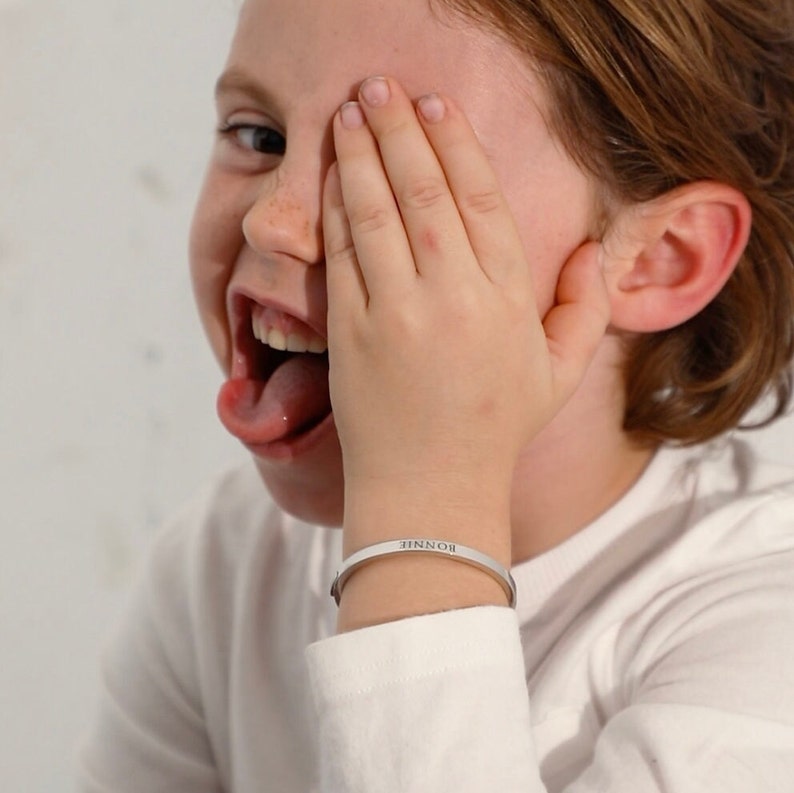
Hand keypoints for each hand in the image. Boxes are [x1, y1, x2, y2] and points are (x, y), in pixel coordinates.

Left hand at [323, 76, 608, 568]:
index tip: (436, 107)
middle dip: (401, 132)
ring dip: (362, 155)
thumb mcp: (557, 375)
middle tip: (382, 89)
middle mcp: (453, 298)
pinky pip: (343, 255)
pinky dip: (336, 209)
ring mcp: (397, 314)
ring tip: (351, 112)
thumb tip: (593, 252)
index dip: (455, 145)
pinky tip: (334, 175)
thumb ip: (585, 310)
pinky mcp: (353, 333)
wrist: (429, 489)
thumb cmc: (494, 429)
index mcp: (507, 300)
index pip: (481, 200)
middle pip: (426, 192)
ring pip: (377, 212)